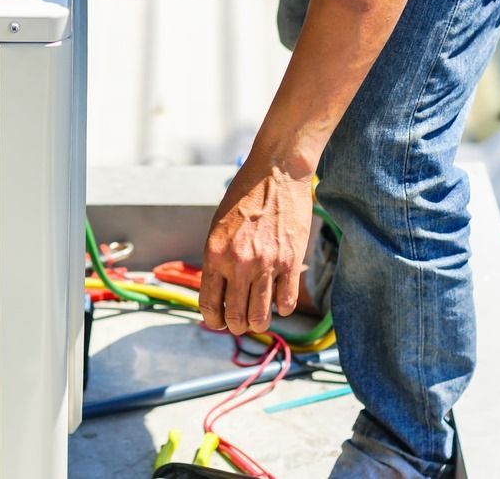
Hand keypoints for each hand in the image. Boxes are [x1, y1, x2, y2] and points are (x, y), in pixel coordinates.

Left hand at [200, 151, 313, 334]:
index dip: (213, 320)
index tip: (218, 321)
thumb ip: (218, 261)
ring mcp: (266, 264)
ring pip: (261, 317)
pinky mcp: (290, 261)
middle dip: (236, 326)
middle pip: (236, 318)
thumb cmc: (243, 198)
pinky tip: (278, 301)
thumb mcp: (218, 229)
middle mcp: (239, 263)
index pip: (209, 305)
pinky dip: (282, 308)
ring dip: (258, 323)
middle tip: (239, 322)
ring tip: (259, 317)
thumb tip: (220, 295)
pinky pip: (286, 301)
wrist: (275, 173)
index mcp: (215, 254)